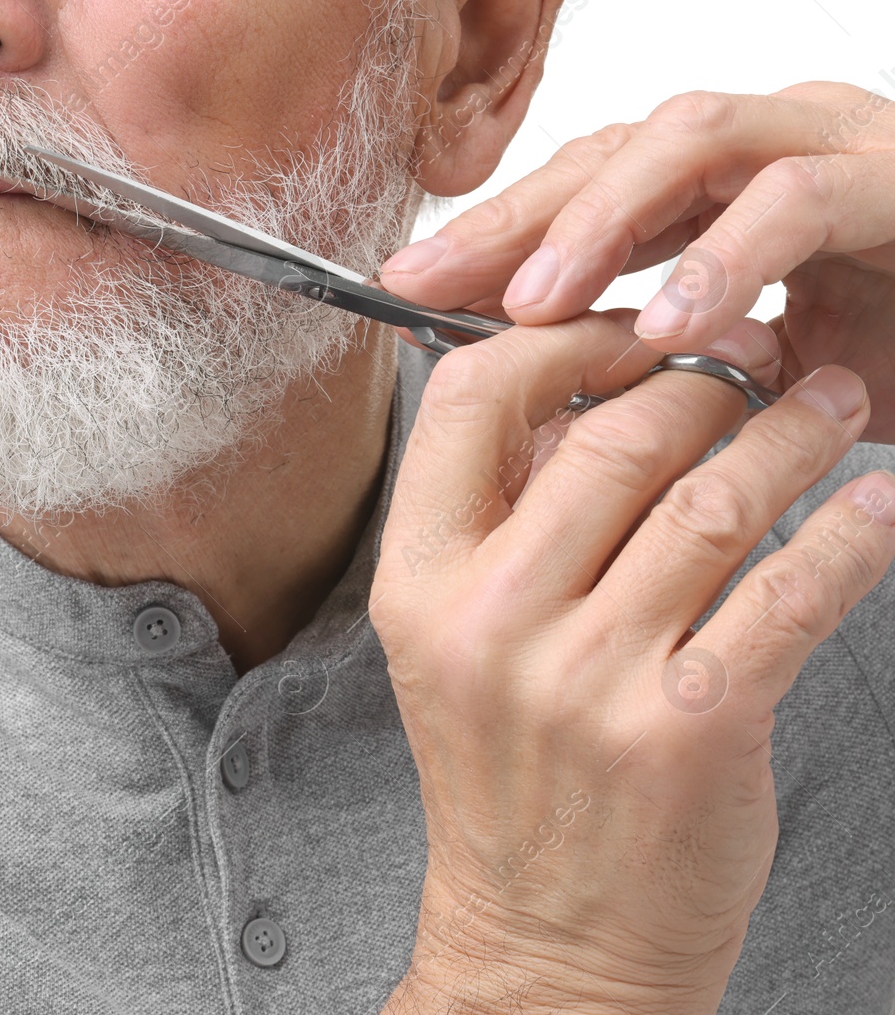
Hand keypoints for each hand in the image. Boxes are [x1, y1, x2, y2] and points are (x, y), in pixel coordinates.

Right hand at [370, 311, 894, 1013]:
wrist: (546, 941)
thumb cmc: (509, 783)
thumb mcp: (456, 645)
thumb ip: (505, 522)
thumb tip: (593, 392)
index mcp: (421, 583)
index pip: (472, 400)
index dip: (565, 340)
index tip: (631, 329)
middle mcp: (494, 620)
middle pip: (617, 433)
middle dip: (708, 376)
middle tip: (760, 352)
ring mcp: (590, 675)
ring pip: (715, 498)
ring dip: (793, 433)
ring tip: (830, 405)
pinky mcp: (690, 726)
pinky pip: (795, 589)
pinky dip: (854, 531)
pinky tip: (875, 501)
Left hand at [380, 83, 894, 441]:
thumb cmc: (894, 348)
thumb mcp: (752, 364)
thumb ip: (661, 360)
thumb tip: (538, 395)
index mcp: (725, 182)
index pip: (585, 185)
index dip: (497, 232)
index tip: (408, 289)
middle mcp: (772, 141)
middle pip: (613, 150)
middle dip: (518, 217)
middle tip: (434, 285)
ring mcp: (839, 142)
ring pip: (692, 141)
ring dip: (602, 223)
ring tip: (533, 305)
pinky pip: (800, 197)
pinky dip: (727, 259)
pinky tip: (670, 324)